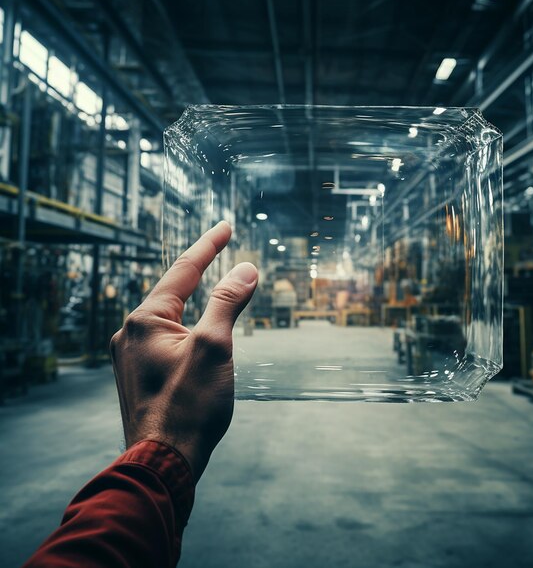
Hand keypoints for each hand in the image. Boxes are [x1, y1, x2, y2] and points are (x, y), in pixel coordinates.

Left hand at [110, 221, 257, 481]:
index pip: (183, 271)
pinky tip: (197, 336)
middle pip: (173, 293)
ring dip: (194, 305)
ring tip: (216, 295)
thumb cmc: (188, 406)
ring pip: (170, 319)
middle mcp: (130, 333)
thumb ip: (228, 302)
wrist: (163, 463)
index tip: (225, 226)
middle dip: (200, 273)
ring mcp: (131, 357)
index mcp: (145, 320)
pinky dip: (187, 329)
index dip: (208, 246)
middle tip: (221, 251)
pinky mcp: (138, 376)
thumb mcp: (214, 347)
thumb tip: (245, 268)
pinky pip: (165, 340)